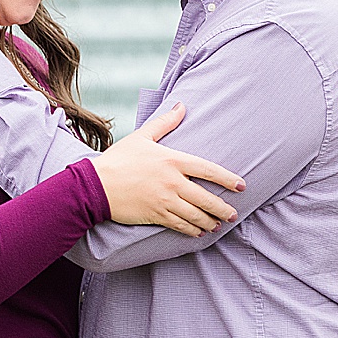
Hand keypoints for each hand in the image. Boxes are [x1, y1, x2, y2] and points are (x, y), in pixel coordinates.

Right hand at [93, 104, 246, 235]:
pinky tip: (199, 233)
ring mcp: (165, 200)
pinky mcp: (155, 215)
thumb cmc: (118, 159)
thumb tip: (182, 105)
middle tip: (233, 214)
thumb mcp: (142, 136)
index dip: (227, 179)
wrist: (95, 185)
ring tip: (218, 225)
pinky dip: (192, 230)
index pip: (208, 170)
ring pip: (195, 214)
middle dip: (222, 208)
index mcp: (173, 160)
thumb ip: (165, 122)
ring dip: (209, 222)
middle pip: (206, 197)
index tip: (241, 186)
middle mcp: (173, 181)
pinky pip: (180, 225)